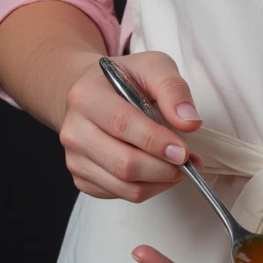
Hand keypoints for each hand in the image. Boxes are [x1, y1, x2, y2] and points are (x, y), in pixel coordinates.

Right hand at [58, 51, 202, 201]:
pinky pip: (120, 195)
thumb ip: (173, 89)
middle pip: (123, 163)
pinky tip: (159, 171)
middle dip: (162, 169)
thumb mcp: (153, 67)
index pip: (122, 124)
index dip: (156, 141)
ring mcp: (74, 158)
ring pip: (124, 186)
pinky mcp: (81, 179)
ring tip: (180, 168)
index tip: (183, 151)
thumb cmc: (126, 79)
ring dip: (159, 182)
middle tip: (187, 162)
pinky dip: (148, 189)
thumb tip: (190, 122)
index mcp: (85, 96)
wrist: (94, 92)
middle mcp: (73, 130)